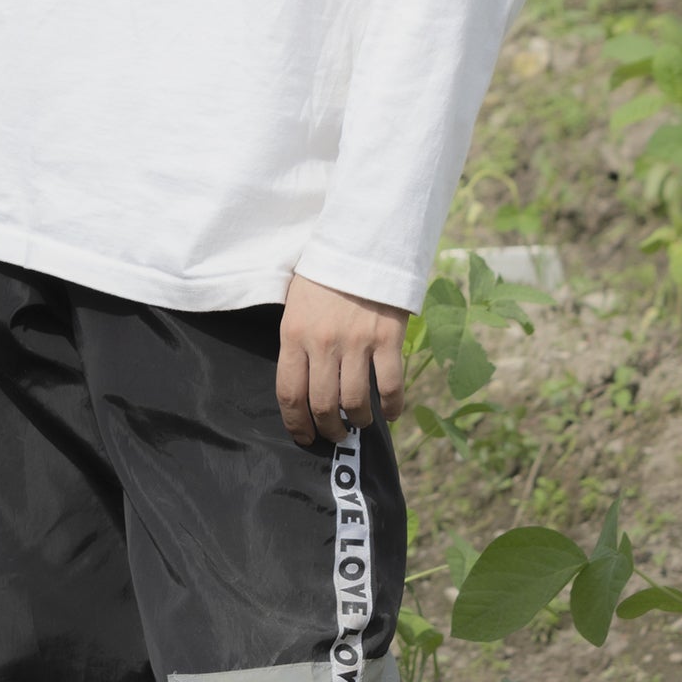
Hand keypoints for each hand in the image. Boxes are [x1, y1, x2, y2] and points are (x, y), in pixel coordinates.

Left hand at [275, 272, 408, 447]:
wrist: (360, 244)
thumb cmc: (323, 275)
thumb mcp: (294, 305)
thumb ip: (296, 341)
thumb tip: (301, 382)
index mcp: (293, 335)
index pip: (290, 393)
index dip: (296, 423)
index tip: (303, 436)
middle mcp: (323, 343)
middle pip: (323, 405)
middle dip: (329, 429)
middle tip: (335, 434)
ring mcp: (357, 342)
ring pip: (355, 402)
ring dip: (359, 421)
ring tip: (360, 422)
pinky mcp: (387, 339)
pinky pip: (390, 386)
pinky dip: (392, 406)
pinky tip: (390, 413)